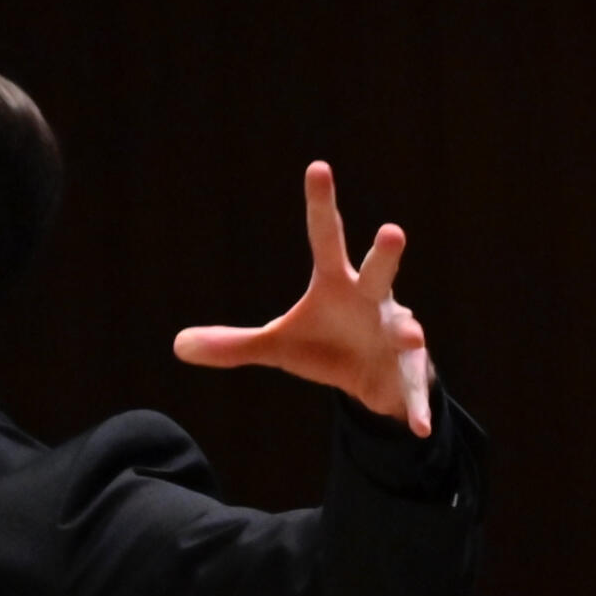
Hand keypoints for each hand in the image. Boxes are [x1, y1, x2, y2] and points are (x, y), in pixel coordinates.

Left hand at [171, 160, 433, 433]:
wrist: (371, 380)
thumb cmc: (325, 346)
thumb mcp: (277, 346)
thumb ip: (233, 344)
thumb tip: (177, 345)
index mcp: (337, 286)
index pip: (326, 238)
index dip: (321, 205)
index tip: (317, 166)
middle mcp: (373, 302)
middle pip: (380, 273)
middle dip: (386, 256)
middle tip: (392, 230)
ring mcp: (396, 336)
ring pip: (407, 328)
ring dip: (408, 332)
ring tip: (410, 335)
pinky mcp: (407, 373)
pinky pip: (412, 392)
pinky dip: (416, 408)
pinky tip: (418, 429)